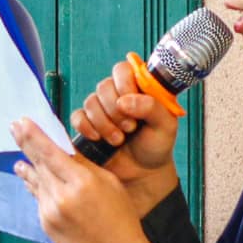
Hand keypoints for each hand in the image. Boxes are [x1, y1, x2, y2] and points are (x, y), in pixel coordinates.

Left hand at [11, 118, 159, 242]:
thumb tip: (62, 150)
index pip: (50, 153)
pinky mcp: (45, 224)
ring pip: (36, 182)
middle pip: (38, 164)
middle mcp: (62, 196)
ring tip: (20, 159)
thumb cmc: (120, 218)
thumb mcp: (109, 184)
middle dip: (26, 145)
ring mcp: (50, 212)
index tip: (21, 122)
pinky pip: (38, 199)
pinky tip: (32, 180)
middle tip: (14, 128)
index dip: (33, 136)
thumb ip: (84, 166)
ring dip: (28, 167)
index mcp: (82, 182)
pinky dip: (36, 187)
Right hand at [71, 59, 182, 212]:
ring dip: (104, 123)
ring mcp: (101, 109)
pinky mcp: (87, 124)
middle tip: (130, 127)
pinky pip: (77, 116)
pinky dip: (87, 128)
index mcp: (139, 89)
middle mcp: (118, 95)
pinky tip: (99, 138)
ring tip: (118, 139)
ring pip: (90, 102)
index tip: (131, 102)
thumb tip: (125, 100)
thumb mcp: (165, 126)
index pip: (123, 69)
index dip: (124, 83)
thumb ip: (152, 107)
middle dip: (115, 110)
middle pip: (103, 86)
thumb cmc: (156, 147)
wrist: (142, 173)